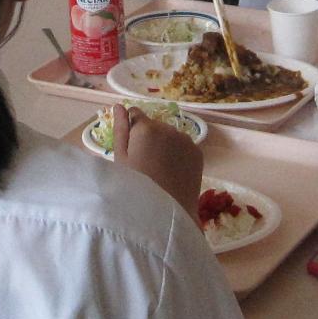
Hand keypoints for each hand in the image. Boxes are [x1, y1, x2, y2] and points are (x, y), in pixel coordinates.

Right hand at [113, 103, 202, 218]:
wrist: (165, 212)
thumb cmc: (135, 186)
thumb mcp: (120, 158)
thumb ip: (120, 129)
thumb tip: (120, 106)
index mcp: (146, 128)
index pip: (136, 114)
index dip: (131, 130)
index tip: (131, 148)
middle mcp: (168, 128)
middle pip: (154, 125)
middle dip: (149, 137)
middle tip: (144, 164)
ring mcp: (186, 139)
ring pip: (170, 136)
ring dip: (165, 145)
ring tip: (159, 170)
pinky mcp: (198, 152)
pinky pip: (184, 146)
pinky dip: (178, 154)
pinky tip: (173, 172)